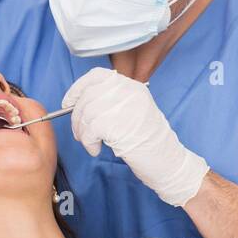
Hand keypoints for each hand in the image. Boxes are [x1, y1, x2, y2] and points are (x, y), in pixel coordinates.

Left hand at [62, 67, 208, 206]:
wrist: (168, 162)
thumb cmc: (150, 143)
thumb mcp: (134, 113)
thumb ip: (112, 103)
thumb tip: (80, 103)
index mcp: (133, 87)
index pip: (97, 76)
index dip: (78, 88)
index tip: (68, 102)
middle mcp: (129, 92)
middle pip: (88, 95)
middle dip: (77, 116)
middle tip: (80, 133)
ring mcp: (124, 106)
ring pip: (86, 113)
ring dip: (82, 132)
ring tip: (90, 144)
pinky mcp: (118, 124)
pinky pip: (90, 129)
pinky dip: (88, 142)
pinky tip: (96, 150)